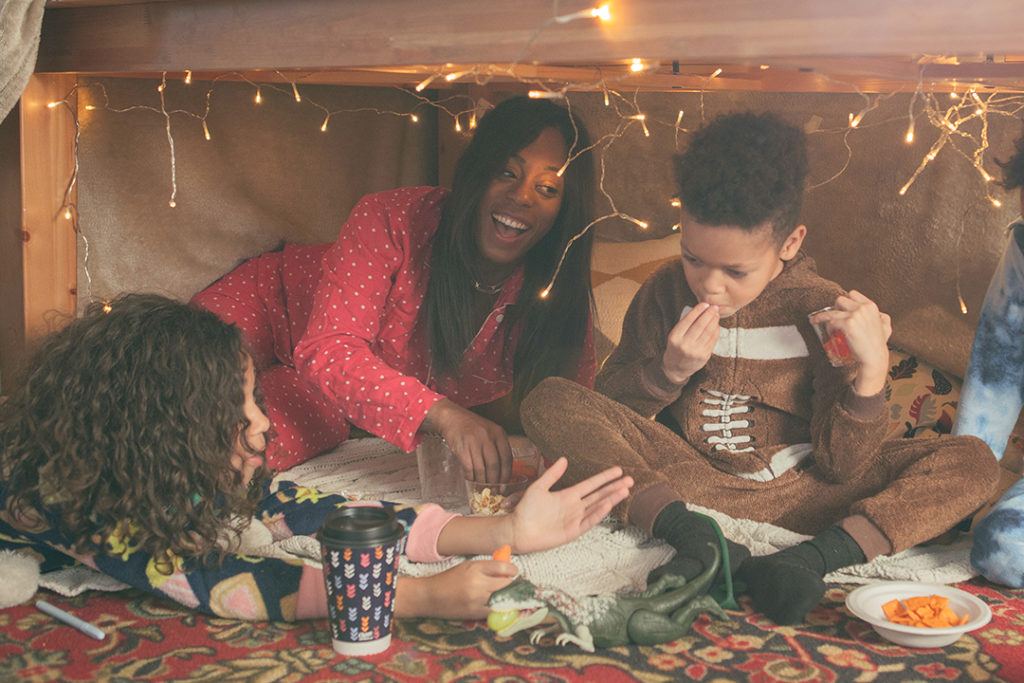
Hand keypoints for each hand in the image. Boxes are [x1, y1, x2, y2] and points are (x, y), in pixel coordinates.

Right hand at [397, 560, 517, 618]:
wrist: (429, 596)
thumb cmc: (447, 579)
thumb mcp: (466, 567)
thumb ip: (485, 568)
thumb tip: (505, 568)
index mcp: (475, 568)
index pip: (502, 568)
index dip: (512, 570)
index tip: (514, 572)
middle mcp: (478, 583)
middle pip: (506, 584)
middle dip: (511, 584)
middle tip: (512, 585)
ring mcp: (477, 600)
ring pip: (503, 599)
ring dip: (507, 597)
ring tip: (507, 595)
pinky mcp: (474, 613)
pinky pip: (494, 612)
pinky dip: (498, 609)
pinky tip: (499, 606)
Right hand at [423, 399, 512, 482]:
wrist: (453, 418)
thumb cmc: (473, 426)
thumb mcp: (490, 431)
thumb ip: (498, 447)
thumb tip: (502, 471)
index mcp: (499, 433)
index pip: (507, 458)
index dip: (506, 474)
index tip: (505, 485)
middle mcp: (488, 438)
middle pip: (495, 465)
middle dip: (495, 481)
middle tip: (494, 490)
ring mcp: (475, 443)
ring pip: (482, 469)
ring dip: (483, 481)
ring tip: (483, 487)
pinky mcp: (462, 449)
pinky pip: (469, 468)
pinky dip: (471, 477)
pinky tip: (471, 479)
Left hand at [509, 457, 632, 553]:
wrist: (518, 530)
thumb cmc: (526, 509)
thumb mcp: (539, 487)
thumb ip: (552, 474)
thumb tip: (564, 458)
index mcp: (568, 495)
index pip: (591, 484)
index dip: (605, 477)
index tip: (618, 470)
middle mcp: (575, 506)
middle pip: (599, 495)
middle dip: (614, 487)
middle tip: (630, 480)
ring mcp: (575, 519)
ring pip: (597, 507)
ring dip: (611, 499)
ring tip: (625, 490)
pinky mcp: (573, 532)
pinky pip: (588, 521)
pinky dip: (598, 513)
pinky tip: (608, 504)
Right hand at [662, 303, 719, 383]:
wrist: (676, 368)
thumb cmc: (676, 347)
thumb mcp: (675, 336)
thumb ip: (686, 324)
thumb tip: (702, 310)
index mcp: (675, 337)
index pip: (688, 320)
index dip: (698, 311)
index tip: (705, 304)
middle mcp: (685, 344)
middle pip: (700, 325)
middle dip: (709, 314)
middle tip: (714, 307)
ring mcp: (695, 351)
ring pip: (708, 332)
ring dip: (714, 321)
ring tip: (716, 314)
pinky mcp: (704, 356)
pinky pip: (712, 340)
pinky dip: (716, 331)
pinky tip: (717, 325)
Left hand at [813, 290, 891, 394]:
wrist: (874, 357)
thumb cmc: (878, 344)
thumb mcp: (886, 326)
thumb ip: (882, 318)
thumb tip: (879, 314)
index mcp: (871, 306)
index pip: (853, 294)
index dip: (845, 301)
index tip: (840, 308)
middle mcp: (863, 308)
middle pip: (840, 300)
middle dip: (834, 308)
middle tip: (832, 318)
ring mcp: (855, 315)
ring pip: (831, 311)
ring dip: (822, 317)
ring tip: (815, 320)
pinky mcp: (847, 325)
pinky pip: (830, 322)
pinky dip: (828, 328)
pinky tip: (829, 333)